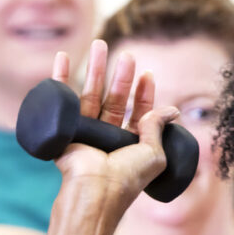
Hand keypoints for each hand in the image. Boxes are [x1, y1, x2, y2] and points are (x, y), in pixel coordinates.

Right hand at [50, 40, 178, 210]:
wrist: (95, 191)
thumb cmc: (127, 178)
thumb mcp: (154, 154)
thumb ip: (158, 128)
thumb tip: (172, 111)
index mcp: (129, 146)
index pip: (138, 113)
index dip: (143, 94)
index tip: (147, 74)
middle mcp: (107, 139)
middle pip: (114, 100)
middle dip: (120, 77)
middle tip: (127, 55)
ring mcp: (85, 134)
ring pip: (91, 95)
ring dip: (95, 69)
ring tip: (100, 44)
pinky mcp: (64, 130)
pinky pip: (62, 99)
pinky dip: (61, 78)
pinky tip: (63, 57)